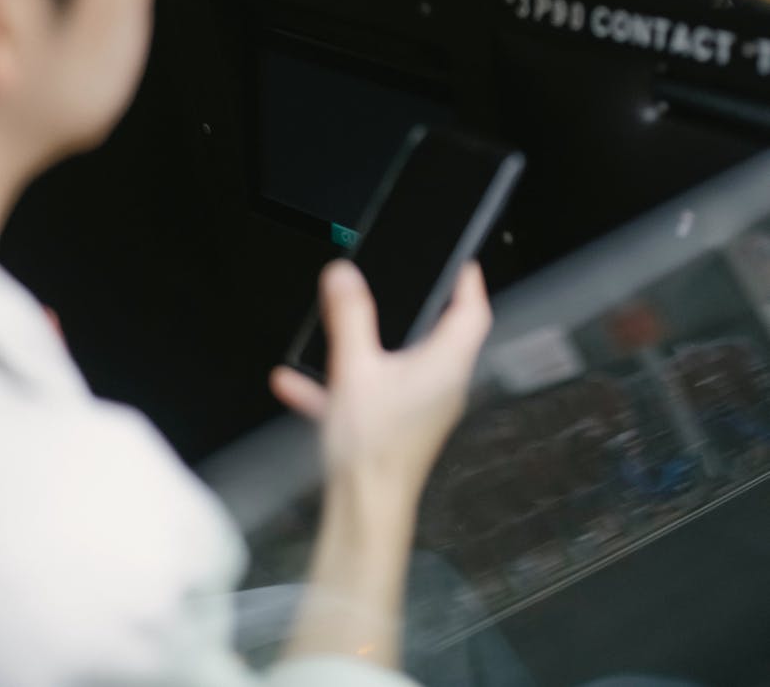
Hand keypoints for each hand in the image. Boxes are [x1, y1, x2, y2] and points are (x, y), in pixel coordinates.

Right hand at [270, 259, 491, 499]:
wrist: (363, 515)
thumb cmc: (373, 449)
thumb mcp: (356, 369)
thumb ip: (350, 317)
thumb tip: (344, 275)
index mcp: (446, 363)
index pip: (473, 311)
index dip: (468, 280)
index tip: (457, 258)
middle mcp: (443, 384)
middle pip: (442, 332)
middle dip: (419, 305)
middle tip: (403, 281)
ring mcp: (422, 406)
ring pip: (404, 361)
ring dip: (373, 343)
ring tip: (345, 324)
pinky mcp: (398, 425)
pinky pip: (373, 391)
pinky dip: (344, 381)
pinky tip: (299, 382)